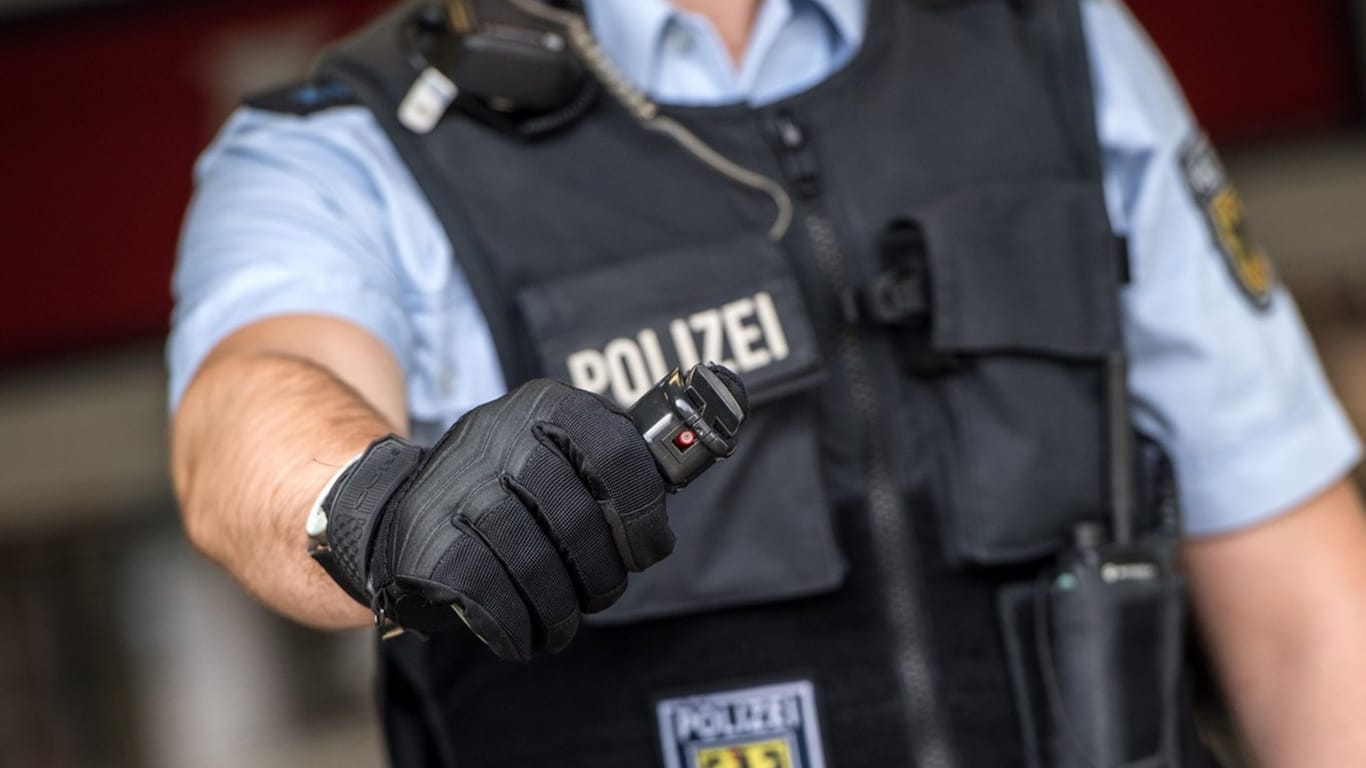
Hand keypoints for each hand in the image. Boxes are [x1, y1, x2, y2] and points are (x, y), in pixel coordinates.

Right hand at [313, 379, 670, 659]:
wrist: (395, 510)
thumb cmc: (503, 493)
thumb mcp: (556, 454)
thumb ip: (612, 469)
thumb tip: (667, 500)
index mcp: (547, 405)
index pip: (620, 452)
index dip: (644, 513)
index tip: (646, 550)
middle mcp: (501, 435)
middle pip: (581, 522)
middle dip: (603, 576)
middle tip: (600, 593)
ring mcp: (459, 486)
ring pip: (537, 566)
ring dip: (560, 610)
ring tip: (561, 620)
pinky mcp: (428, 538)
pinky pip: (492, 596)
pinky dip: (517, 628)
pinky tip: (523, 634)